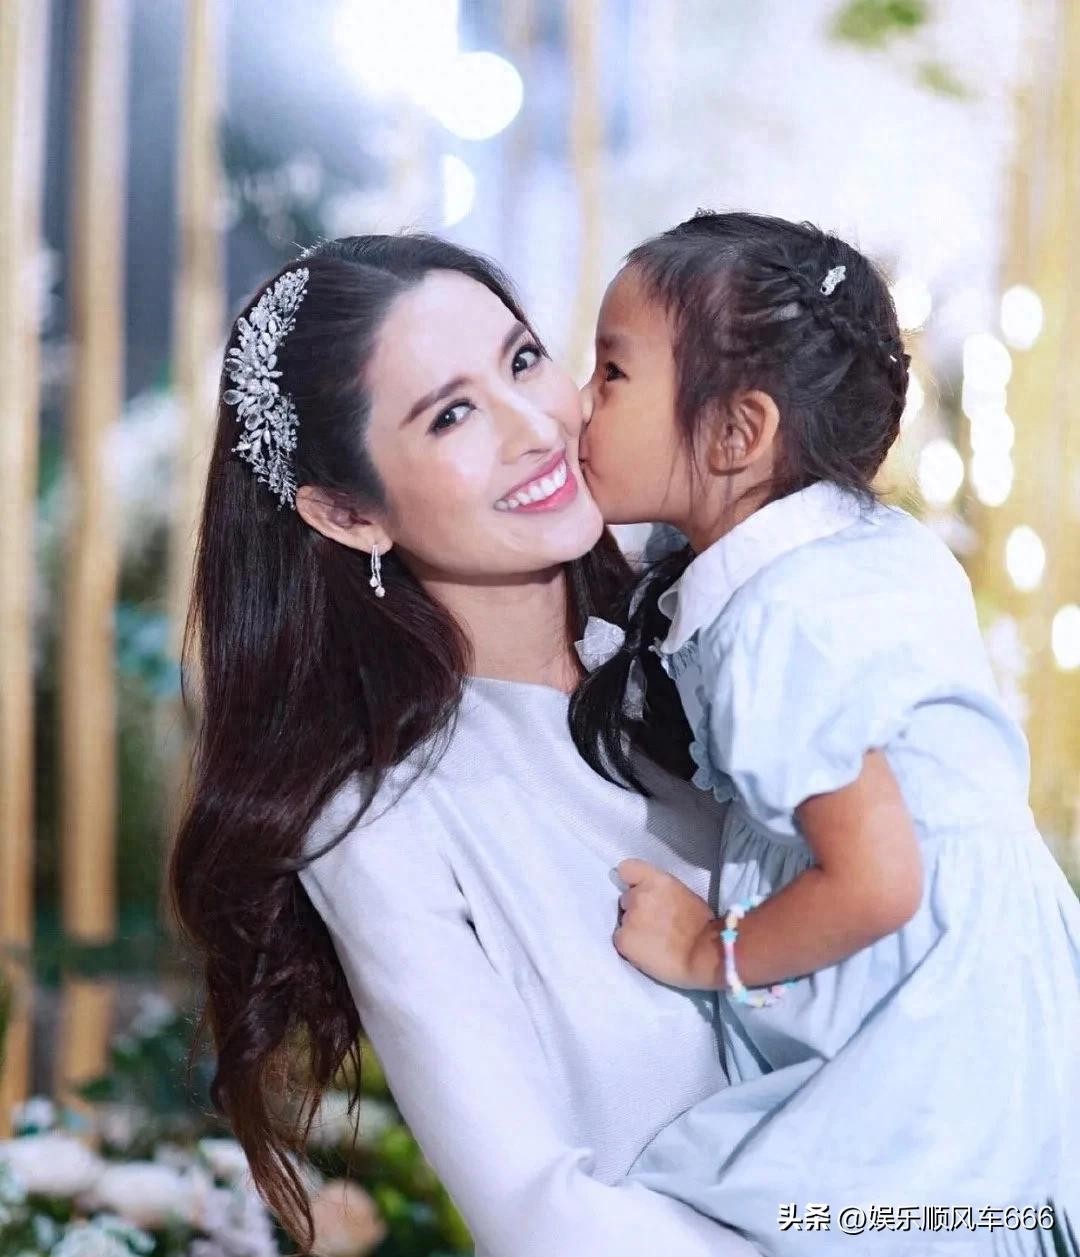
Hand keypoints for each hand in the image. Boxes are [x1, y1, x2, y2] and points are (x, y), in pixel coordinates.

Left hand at [612, 858, 718, 989]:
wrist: (705, 955)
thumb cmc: (701, 926)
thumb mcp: (683, 894)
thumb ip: (661, 892)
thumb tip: (653, 898)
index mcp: (656, 881)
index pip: (627, 869)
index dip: (630, 880)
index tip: (635, 888)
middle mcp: (639, 895)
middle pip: (626, 899)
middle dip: (636, 909)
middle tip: (653, 923)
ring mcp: (629, 918)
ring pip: (624, 921)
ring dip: (633, 928)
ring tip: (652, 940)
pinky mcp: (623, 940)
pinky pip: (620, 940)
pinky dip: (630, 946)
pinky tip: (646, 952)